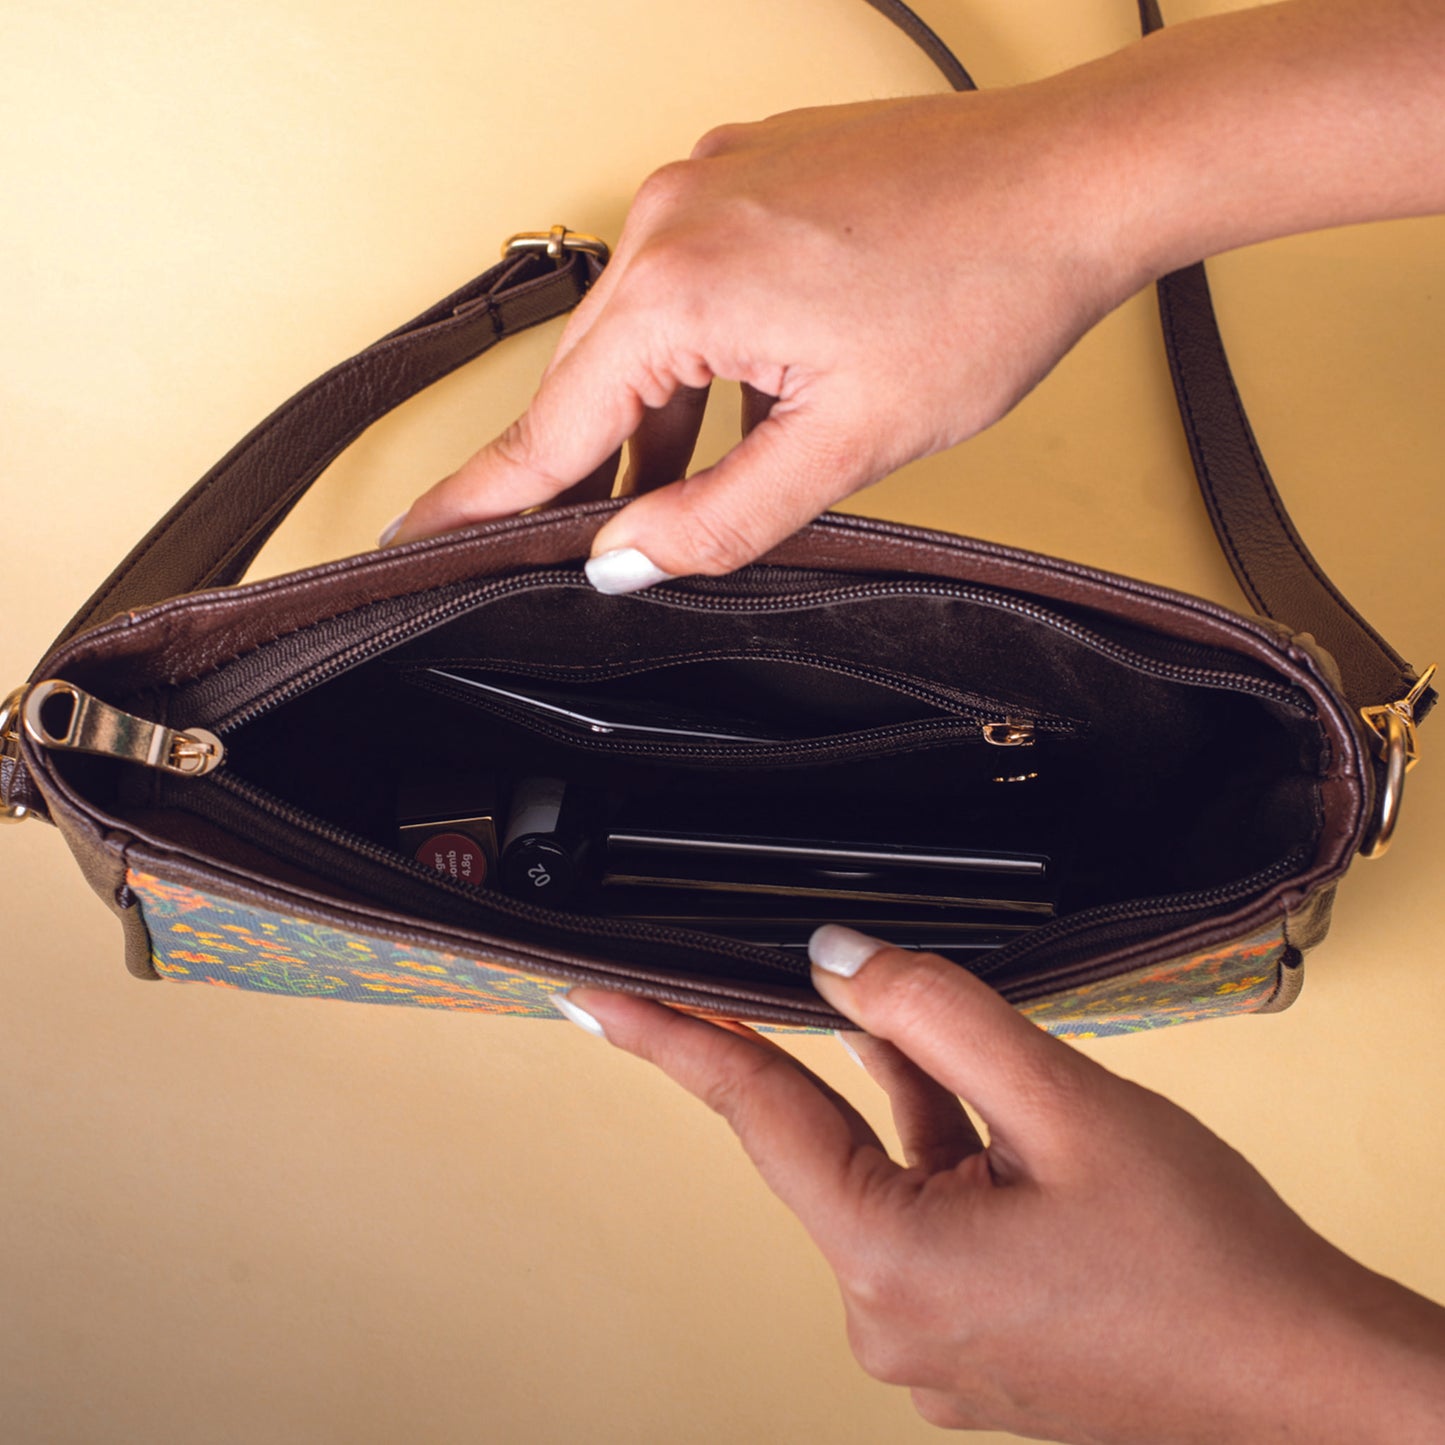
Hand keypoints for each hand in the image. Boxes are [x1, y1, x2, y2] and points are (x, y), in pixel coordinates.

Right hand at [385, 0, 1444, 589]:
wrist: (1075, 181)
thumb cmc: (982, 291)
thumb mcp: (847, 443)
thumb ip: (722, 517)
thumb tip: (627, 557)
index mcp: (678, 285)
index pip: (550, 430)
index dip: (482, 506)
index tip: (412, 546)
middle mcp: (668, 219)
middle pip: (588, 382)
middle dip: (583, 471)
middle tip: (569, 548)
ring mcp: (705, 185)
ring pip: (640, 336)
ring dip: (654, 418)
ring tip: (686, 482)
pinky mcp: (744, 176)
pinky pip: (684, 286)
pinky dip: (695, 359)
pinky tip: (733, 404)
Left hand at [558, 929, 1444, 1442]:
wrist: (1310, 1395)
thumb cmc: (1211, 1274)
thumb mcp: (1067, 1107)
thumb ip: (935, 1015)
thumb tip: (837, 958)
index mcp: (892, 1261)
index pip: (753, 1112)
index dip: (669, 1038)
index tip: (596, 999)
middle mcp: (889, 1316)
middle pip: (825, 1139)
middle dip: (840, 1055)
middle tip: (844, 979)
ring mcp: (928, 1338)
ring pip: (885, 1172)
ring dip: (914, 1101)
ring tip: (978, 1060)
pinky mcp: (967, 1338)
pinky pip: (925, 1215)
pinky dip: (942, 1151)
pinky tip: (974, 1100)